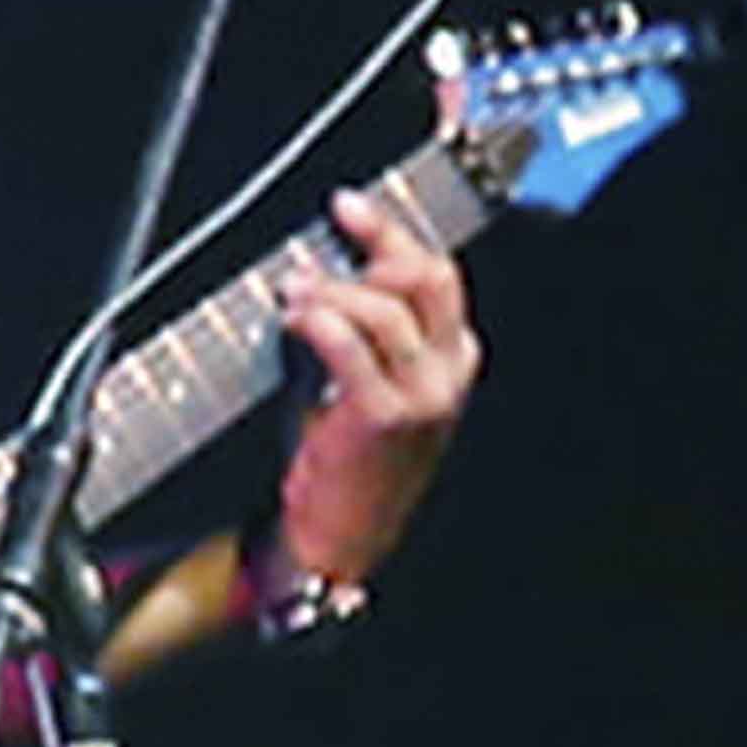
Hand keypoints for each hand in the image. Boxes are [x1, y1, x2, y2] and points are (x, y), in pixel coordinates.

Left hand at [261, 200, 479, 605]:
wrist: (340, 540)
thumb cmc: (344, 462)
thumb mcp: (367, 387)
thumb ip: (363, 333)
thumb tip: (326, 272)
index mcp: (452, 360)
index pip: (437, 276)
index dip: (392, 233)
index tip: (349, 207)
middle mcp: (447, 374)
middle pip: (424, 278)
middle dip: (374, 243)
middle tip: (327, 232)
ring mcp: (422, 396)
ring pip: (384, 308)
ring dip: (331, 290)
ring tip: (294, 294)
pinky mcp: (385, 416)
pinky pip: (350, 346)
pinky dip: (318, 321)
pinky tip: (294, 318)